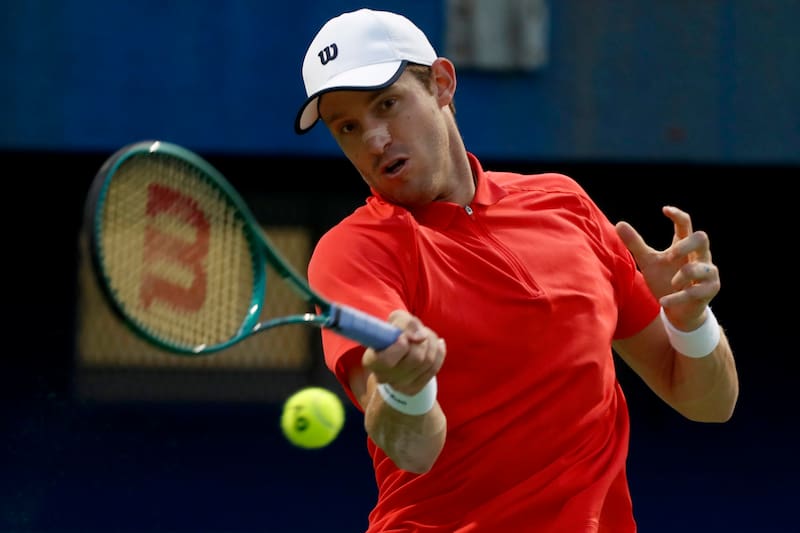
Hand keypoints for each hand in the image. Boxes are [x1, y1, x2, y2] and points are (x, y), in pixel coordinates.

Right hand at [361, 310, 444, 394]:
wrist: (400, 351)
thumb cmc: (395, 333)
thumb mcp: (396, 320)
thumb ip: (406, 323)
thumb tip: (421, 337)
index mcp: (371, 360)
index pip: (387, 359)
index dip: (401, 346)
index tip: (404, 336)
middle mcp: (383, 376)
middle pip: (415, 358)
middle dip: (422, 339)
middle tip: (419, 331)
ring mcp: (400, 386)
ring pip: (428, 361)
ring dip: (432, 342)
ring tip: (426, 335)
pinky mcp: (414, 389)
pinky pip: (435, 367)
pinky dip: (439, 351)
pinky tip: (435, 344)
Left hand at [615, 205, 719, 329]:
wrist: (677, 310)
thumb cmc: (664, 280)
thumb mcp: (648, 261)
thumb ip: (635, 244)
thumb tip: (619, 223)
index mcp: (684, 246)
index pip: (685, 224)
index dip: (678, 215)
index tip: (664, 210)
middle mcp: (700, 256)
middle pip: (702, 238)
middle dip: (686, 246)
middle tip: (671, 255)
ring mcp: (708, 273)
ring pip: (701, 267)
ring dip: (682, 276)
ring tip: (672, 283)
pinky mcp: (710, 290)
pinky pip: (696, 291)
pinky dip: (678, 297)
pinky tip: (663, 301)